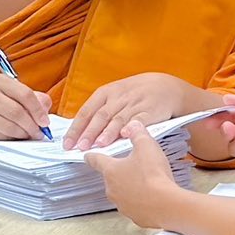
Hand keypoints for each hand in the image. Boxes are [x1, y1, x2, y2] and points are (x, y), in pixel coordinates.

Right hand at [0, 74, 51, 139]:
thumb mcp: (13, 92)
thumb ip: (33, 98)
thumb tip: (46, 107)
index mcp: (1, 81)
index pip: (25, 94)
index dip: (38, 110)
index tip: (45, 122)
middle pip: (17, 112)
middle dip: (32, 126)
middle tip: (39, 133)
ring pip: (10, 126)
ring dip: (23, 134)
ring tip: (29, 134)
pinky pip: (2, 134)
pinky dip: (13, 137)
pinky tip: (16, 135)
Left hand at [62, 72, 203, 149]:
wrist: (166, 87)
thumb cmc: (136, 94)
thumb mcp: (115, 96)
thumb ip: (99, 111)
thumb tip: (81, 133)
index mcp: (106, 92)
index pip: (86, 111)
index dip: (76, 128)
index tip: (67, 143)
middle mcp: (118, 97)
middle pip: (100, 116)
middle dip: (89, 133)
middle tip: (80, 147)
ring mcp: (134, 104)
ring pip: (118, 119)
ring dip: (107, 133)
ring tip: (99, 145)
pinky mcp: (150, 111)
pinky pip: (139, 120)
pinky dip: (131, 128)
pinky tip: (125, 136)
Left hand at [82, 123, 184, 228]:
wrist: (167, 205)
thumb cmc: (153, 175)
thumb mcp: (146, 146)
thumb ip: (137, 133)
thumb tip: (133, 125)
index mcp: (111, 170)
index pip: (96, 160)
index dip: (92, 155)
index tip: (87, 155)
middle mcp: (112, 189)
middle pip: (111, 177)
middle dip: (120, 171)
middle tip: (134, 166)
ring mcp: (122, 205)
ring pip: (123, 193)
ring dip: (131, 187)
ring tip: (147, 182)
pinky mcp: (134, 217)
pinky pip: (135, 206)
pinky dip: (141, 201)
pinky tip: (153, 196)